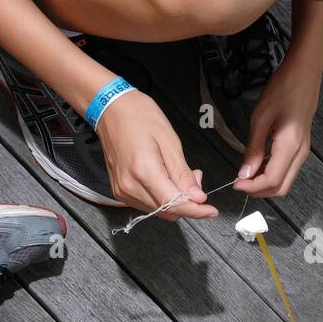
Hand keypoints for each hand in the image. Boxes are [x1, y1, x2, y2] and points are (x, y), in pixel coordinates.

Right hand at [96, 90, 215, 219]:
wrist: (111, 109)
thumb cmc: (139, 117)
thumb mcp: (170, 141)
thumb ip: (183, 174)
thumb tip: (197, 197)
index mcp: (143, 171)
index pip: (175, 204)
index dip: (196, 210)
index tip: (211, 210)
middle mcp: (130, 185)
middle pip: (167, 211)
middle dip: (188, 202)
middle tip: (197, 180)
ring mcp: (122, 190)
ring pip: (158, 210)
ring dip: (175, 200)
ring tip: (181, 175)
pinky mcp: (120, 191)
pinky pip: (147, 204)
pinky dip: (162, 197)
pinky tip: (167, 179)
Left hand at [234, 54, 321, 197]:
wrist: (305, 73)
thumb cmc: (283, 89)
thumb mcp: (261, 117)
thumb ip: (253, 148)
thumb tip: (244, 173)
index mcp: (290, 146)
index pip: (272, 181)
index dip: (252, 187)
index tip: (236, 183)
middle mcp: (301, 153)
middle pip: (281, 188)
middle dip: (259, 191)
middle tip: (239, 183)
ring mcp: (304, 151)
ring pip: (285, 181)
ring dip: (265, 183)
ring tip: (246, 174)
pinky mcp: (302, 147)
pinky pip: (288, 170)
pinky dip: (272, 174)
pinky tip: (259, 164)